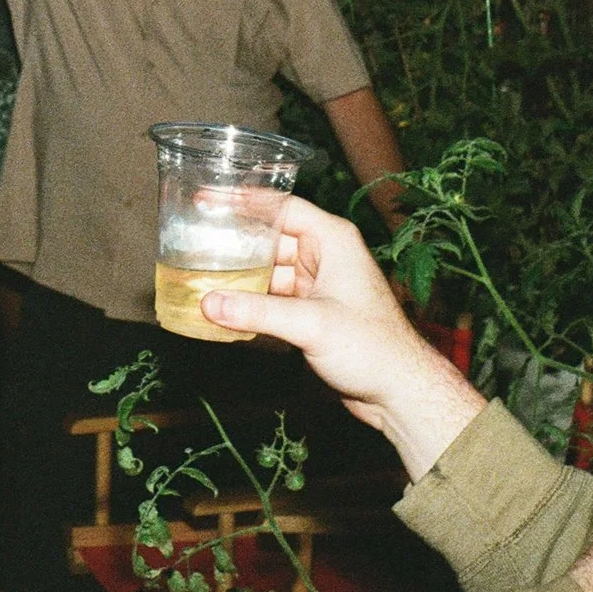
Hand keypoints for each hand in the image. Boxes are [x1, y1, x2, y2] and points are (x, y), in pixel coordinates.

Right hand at [200, 196, 484, 479]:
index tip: (205, 199)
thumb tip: (209, 303)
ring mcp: (318, 285)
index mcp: (332, 240)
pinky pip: (273, 299)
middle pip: (269, 239)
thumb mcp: (312, 323)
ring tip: (198, 277)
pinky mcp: (312, 313)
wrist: (400, 392)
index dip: (242, 201)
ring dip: (239, 278)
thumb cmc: (372, 347)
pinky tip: (223, 310)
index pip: (280, 207)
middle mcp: (324, 256)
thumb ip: (258, 311)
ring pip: (268, 272)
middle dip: (233, 243)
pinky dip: (250, 303)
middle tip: (192, 242)